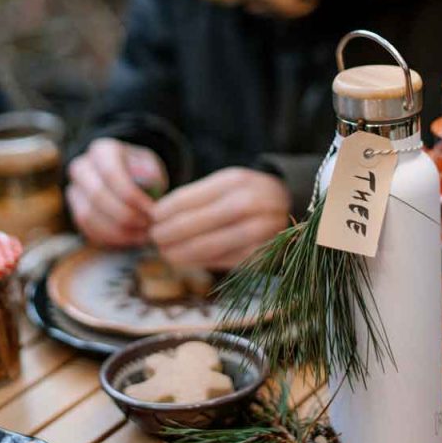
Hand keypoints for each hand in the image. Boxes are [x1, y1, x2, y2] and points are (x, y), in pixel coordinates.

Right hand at [67, 138, 166, 246]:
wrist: (126, 176)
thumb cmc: (142, 171)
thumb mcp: (152, 167)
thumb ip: (152, 180)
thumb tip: (152, 201)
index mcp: (102, 150)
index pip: (112, 173)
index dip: (132, 196)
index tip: (152, 210)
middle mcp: (82, 167)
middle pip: (97, 196)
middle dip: (126, 215)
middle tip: (148, 225)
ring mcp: (74, 191)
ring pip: (88, 216)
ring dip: (118, 231)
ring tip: (142, 235)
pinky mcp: (74, 212)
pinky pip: (87, 230)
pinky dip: (110, 238)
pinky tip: (131, 239)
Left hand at [151, 167, 290, 269]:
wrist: (291, 204)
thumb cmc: (247, 193)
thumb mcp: (226, 183)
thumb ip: (196, 197)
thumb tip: (157, 216)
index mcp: (235, 181)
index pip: (189, 198)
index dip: (165, 211)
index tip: (151, 218)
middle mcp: (250, 204)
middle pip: (197, 223)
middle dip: (169, 234)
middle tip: (154, 239)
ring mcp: (258, 230)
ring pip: (209, 246)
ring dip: (181, 253)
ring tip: (166, 253)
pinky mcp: (262, 253)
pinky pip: (224, 261)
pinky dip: (202, 262)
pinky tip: (188, 260)